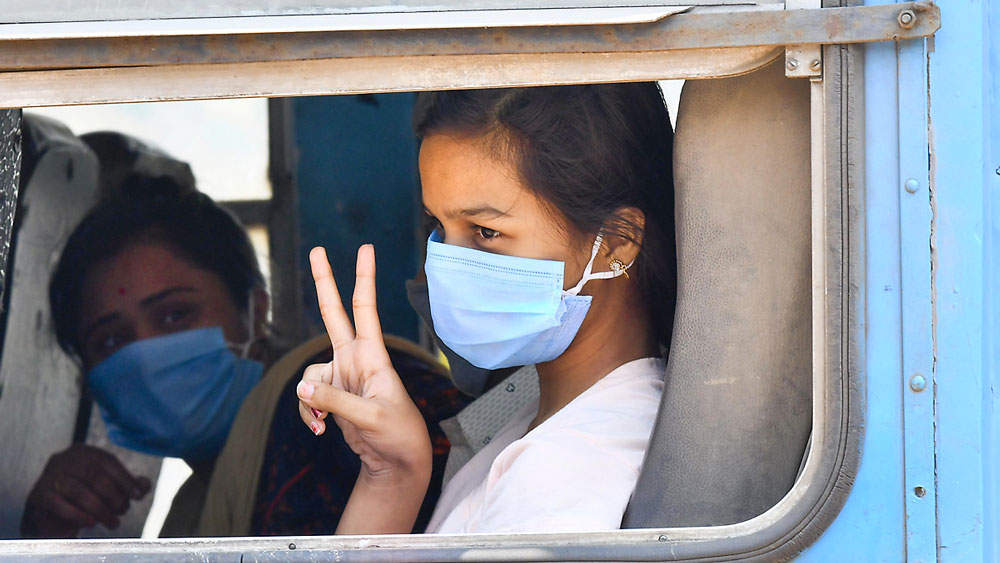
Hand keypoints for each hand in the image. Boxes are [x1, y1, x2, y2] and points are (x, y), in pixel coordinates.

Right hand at [21, 444, 150, 537]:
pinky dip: (78, 515)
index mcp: (84, 452)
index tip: (138, 496)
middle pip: (93, 474)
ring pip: (77, 490)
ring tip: (113, 522)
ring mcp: (49, 476)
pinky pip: (59, 504)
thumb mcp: (108, 487)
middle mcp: (64, 459)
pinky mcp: (39, 496)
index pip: (108, 461)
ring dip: (99, 508)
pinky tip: (91, 523)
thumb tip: (144, 485)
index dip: (125, 479)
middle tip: (123, 511)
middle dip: (113, 495)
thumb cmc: (84, 496)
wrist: (50, 513)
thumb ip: (128, 484)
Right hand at [297, 245, 431, 532]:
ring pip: (310, 373)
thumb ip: (335, 401)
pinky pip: (308, 397)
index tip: (366, 249)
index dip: (363, 279)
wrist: (396, 462)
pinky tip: (320, 430)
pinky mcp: (332, 395)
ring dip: (309, 400)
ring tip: (323, 425)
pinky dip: (308, 414)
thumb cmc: (397, 434)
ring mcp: (342, 376)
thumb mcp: (370, 418)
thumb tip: (302, 387)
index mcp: (373, 356)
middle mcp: (356, 359)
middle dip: (325, 283)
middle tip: (316, 250)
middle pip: (334, 314)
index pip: (365, 309)